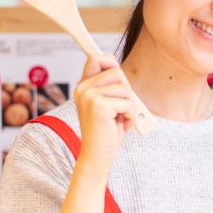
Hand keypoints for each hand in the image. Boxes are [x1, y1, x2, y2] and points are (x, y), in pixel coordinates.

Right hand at [73, 54, 134, 174]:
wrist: (98, 155)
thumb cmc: (107, 131)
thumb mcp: (109, 103)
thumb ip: (110, 85)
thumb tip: (114, 61)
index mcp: (83, 86)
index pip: (96, 58)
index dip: (110, 61)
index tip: (115, 71)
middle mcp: (83, 88)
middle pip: (117, 72)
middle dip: (126, 90)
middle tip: (119, 108)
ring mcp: (89, 96)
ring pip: (125, 88)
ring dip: (129, 106)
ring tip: (118, 118)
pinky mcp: (98, 106)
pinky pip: (128, 103)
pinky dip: (130, 115)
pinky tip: (119, 124)